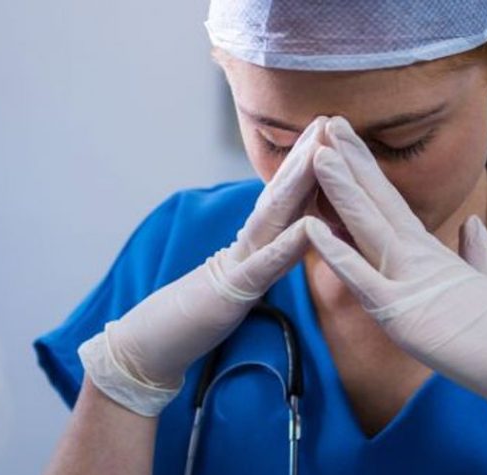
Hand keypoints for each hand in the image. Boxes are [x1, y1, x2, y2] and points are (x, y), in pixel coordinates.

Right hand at [79, 117, 327, 416]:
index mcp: (253, 244)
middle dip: (307, 157)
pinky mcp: (234, 292)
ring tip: (321, 152)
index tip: (331, 130)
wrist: (154, 343)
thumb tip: (289, 238)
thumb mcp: (242, 281)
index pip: (284, 198)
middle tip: (330, 119)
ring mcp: (238, 264)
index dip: (308, 164)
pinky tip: (310, 225)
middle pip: (281, 194)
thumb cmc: (199, 315)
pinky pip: (265, 265)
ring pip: (274, 217)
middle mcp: (246, 245)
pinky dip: (289, 244)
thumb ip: (264, 258)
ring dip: (299, 183)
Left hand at [305, 117, 486, 474]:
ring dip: (341, 189)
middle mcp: (418, 259)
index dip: (368, 170)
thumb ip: (476, 252)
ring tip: (317, 152)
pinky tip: (313, 228)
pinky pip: (361, 280)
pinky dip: (337, 253)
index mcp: (432, 253)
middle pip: (377, 201)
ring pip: (367, 227)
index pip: (392, 203)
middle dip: (350, 162)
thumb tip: (470, 228)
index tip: (347, 140)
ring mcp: (409, 283)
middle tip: (325, 122)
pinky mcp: (402, 314)